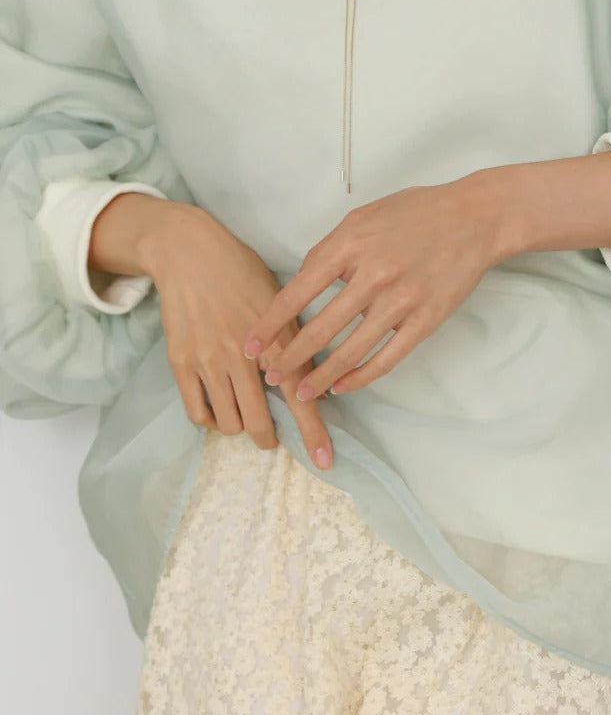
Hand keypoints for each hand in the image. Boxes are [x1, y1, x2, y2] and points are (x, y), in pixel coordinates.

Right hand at [140, 206, 335, 469]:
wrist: (191, 253)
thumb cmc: (244, 273)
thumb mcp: (283, 302)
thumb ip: (297, 343)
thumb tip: (314, 385)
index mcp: (277, 340)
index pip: (301, 398)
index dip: (313, 434)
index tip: (325, 462)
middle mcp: (244, 355)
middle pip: (259, 422)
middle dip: (268, 437)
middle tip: (270, 435)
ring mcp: (210, 360)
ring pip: (229, 423)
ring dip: (240, 427)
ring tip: (243, 412)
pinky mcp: (181, 362)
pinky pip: (197, 412)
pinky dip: (210, 419)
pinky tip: (217, 405)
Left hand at [243, 178, 502, 398]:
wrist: (475, 217)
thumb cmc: (416, 212)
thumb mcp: (364, 216)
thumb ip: (332, 249)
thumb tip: (301, 283)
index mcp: (350, 245)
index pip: (297, 292)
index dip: (270, 324)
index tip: (251, 346)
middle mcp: (373, 274)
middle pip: (319, 329)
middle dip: (289, 359)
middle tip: (271, 378)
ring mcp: (401, 300)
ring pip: (351, 351)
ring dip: (321, 376)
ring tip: (302, 391)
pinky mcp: (426, 319)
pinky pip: (387, 358)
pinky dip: (361, 377)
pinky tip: (344, 385)